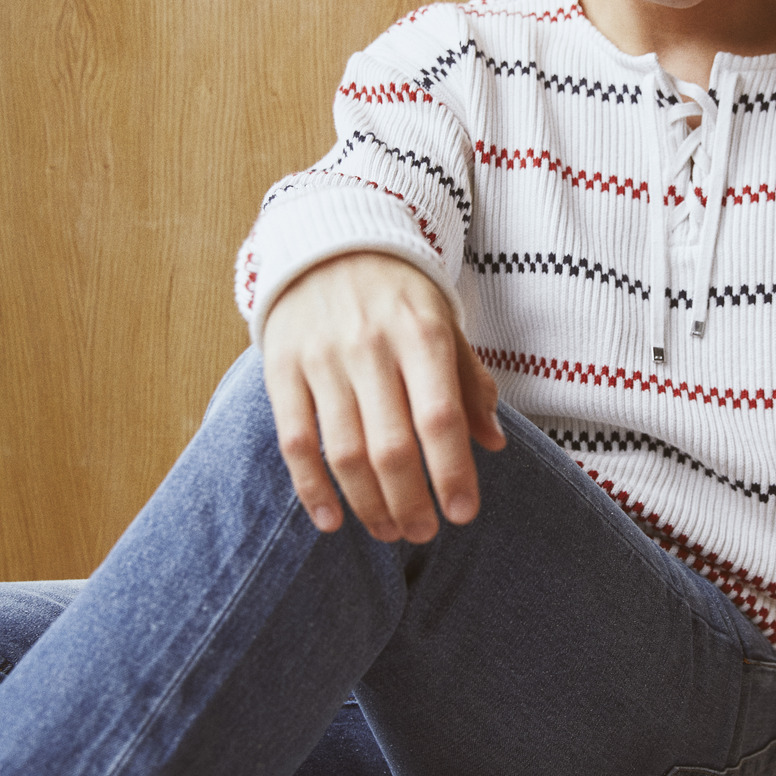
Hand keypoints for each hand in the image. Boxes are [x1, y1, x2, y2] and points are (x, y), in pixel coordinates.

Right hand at [261, 250, 504, 541]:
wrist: (327, 242)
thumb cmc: (398, 296)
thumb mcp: (445, 326)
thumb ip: (470, 383)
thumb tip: (493, 443)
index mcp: (422, 333)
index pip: (440, 417)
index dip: (454, 472)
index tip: (463, 514)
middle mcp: (371, 346)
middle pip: (392, 446)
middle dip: (411, 502)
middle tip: (425, 533)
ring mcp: (322, 358)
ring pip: (344, 451)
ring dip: (368, 504)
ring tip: (390, 532)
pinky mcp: (282, 369)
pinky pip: (295, 441)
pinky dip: (311, 488)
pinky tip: (332, 519)